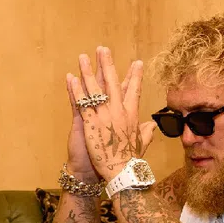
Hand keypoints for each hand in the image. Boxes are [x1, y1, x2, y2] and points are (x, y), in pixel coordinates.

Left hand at [69, 46, 154, 181]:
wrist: (120, 173)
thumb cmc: (131, 161)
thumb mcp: (141, 144)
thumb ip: (146, 132)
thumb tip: (152, 126)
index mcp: (132, 115)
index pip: (134, 91)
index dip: (135, 76)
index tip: (137, 63)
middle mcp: (119, 112)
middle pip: (113, 83)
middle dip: (107, 64)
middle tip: (103, 49)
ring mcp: (104, 116)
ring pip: (95, 89)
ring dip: (87, 71)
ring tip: (82, 57)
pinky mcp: (90, 123)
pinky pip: (81, 102)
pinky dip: (75, 89)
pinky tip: (71, 78)